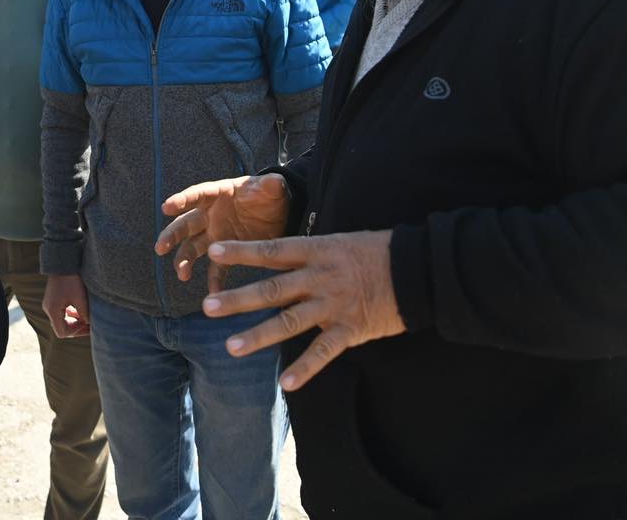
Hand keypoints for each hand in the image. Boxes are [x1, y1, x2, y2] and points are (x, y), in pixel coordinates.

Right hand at [43, 274, 90, 337]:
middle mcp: (48, 309)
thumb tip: (89, 324)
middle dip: (76, 328)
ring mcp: (49, 304)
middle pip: (61, 327)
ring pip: (61, 320)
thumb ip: (84, 314)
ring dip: (74, 321)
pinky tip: (80, 310)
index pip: (62, 332)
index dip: (76, 332)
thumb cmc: (72, 280)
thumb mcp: (81, 298)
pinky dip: (70, 314)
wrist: (63, 262)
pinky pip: (61, 312)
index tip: (87, 325)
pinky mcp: (52, 299)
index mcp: (53, 311)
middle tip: (90, 325)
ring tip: (87, 318)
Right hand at [154, 174, 288, 291]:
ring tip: (182, 275)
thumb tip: (274, 183)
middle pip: (186, 224)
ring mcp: (216, 235)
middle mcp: (211, 215)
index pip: (197, 195)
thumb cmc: (270, 196)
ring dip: (184, 260)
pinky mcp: (226, 254)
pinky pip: (217, 269)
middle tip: (161, 247)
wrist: (279, 214)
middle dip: (172, 235)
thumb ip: (271, 185)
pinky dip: (214, 282)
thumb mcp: (273, 189)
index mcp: (219, 194)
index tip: (166, 207)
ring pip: (193, 248)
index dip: (182, 200)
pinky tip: (214, 295)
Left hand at [201, 231, 404, 391]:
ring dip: (259, 336)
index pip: (273, 251)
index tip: (214, 251)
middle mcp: (320, 277)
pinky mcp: (350, 329)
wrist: (419, 269)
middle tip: (207, 307)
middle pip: (272, 289)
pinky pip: (324, 352)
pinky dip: (305, 369)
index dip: (243, 251)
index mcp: (317, 251)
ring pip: (290, 322)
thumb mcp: (340, 241)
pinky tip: (286, 384)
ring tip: (231, 347)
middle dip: (238, 299)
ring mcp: (333, 305)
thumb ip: (309, 253)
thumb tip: (280, 256)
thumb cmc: (378, 252)